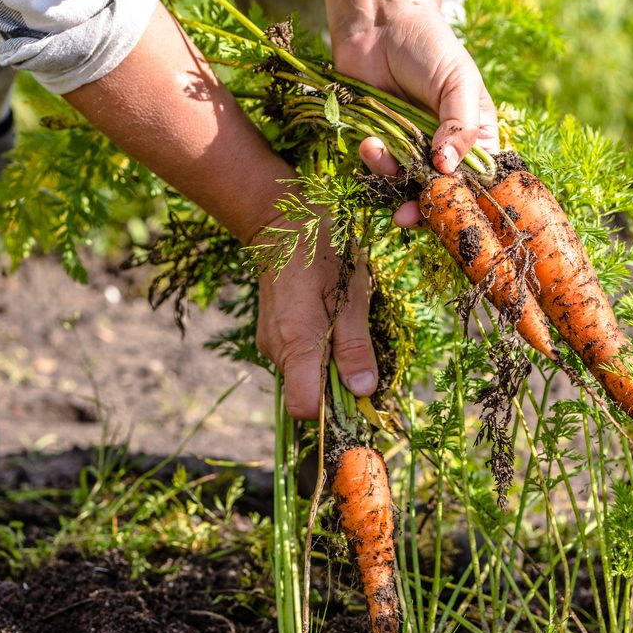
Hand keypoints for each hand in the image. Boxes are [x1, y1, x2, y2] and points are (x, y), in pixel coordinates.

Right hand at [255, 216, 377, 419]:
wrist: (283, 224)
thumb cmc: (323, 255)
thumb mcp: (351, 298)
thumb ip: (355, 348)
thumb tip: (363, 391)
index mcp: (295, 344)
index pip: (304, 407)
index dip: (331, 408)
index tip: (355, 389)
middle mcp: (275, 350)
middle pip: (306, 393)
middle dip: (335, 382)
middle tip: (356, 345)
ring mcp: (269, 342)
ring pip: (302, 375)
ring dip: (327, 362)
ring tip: (341, 323)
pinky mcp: (270, 333)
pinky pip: (296, 357)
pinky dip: (315, 350)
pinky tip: (326, 318)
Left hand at [333, 7, 498, 225]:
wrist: (379, 24)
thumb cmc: (429, 46)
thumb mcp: (457, 81)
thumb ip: (461, 126)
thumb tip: (447, 169)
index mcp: (476, 138)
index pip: (478, 183)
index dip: (465, 202)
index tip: (449, 211)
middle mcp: (446, 151)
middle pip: (441, 194)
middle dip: (423, 207)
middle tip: (406, 215)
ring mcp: (413, 150)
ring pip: (406, 187)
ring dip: (390, 179)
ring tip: (377, 151)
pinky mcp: (383, 146)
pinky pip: (380, 172)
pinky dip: (373, 163)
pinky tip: (369, 142)